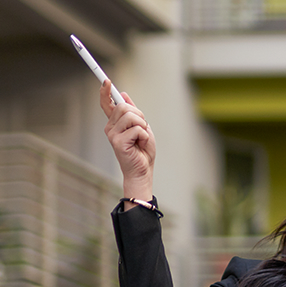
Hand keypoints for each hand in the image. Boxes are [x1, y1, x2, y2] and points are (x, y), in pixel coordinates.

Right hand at [100, 80, 154, 200]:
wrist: (143, 171)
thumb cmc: (142, 151)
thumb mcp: (141, 127)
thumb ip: (133, 112)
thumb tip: (124, 94)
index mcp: (115, 123)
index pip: (106, 103)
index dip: (105, 91)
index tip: (106, 80)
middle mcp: (110, 127)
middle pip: (124, 106)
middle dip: (139, 115)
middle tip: (143, 128)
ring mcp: (112, 135)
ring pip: (131, 116)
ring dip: (143, 126)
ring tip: (142, 138)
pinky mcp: (118, 142)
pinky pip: (138, 129)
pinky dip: (145, 136)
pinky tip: (141, 145)